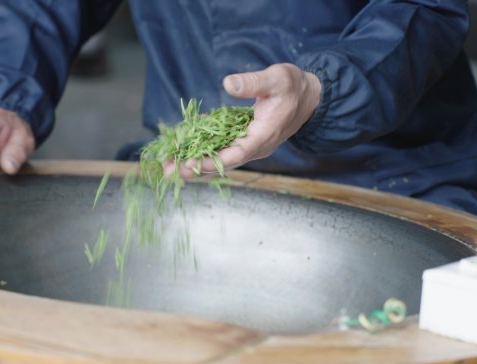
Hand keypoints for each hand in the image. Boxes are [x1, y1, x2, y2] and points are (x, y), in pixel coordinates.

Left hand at [173, 63, 320, 177]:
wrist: (310, 97)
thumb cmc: (294, 87)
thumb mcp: (277, 78)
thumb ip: (253, 82)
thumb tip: (228, 83)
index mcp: (263, 136)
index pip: (235, 154)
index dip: (211, 161)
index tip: (189, 165)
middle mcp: (255, 146)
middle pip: (222, 162)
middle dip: (194, 167)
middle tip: (166, 171)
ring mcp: (250, 145)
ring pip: (219, 158)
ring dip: (193, 162)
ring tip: (167, 165)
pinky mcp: (244, 140)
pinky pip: (221, 149)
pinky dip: (201, 151)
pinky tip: (182, 150)